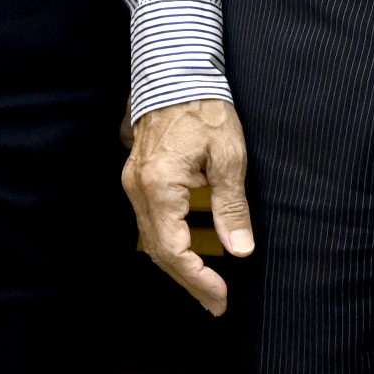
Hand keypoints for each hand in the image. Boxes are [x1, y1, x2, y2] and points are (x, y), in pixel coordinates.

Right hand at [125, 100, 255, 312]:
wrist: (176, 69)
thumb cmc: (205, 107)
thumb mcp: (229, 156)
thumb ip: (231, 206)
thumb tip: (239, 251)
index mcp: (159, 187)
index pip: (174, 251)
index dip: (198, 280)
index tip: (222, 298)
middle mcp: (138, 189)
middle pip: (158, 252)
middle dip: (189, 281)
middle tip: (216, 303)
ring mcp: (134, 183)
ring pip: (151, 238)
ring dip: (178, 265)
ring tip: (206, 285)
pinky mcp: (139, 176)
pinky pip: (150, 221)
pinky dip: (170, 243)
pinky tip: (190, 251)